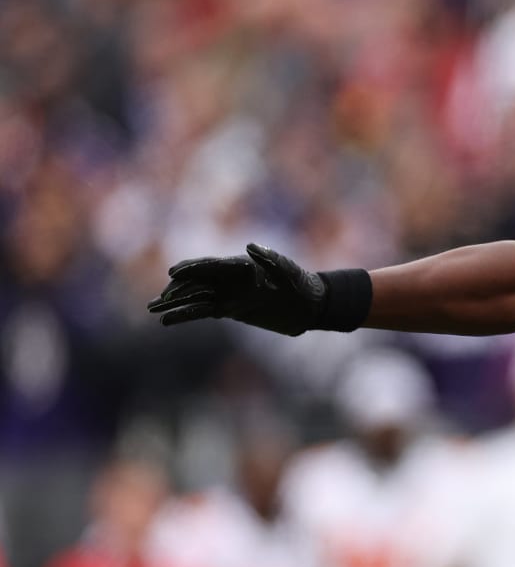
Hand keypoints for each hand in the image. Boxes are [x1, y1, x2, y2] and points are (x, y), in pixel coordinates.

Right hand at [147, 244, 327, 336]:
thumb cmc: (303, 284)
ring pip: (195, 296)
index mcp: (241, 265)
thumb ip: (271, 258)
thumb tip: (250, 246)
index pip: (211, 266)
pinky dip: (185, 314)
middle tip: (158, 299)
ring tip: (153, 308)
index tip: (173, 273)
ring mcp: (228, 292)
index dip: (192, 269)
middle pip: (197, 280)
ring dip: (174, 302)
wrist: (311, 306)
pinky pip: (202, 310)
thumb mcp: (290, 270)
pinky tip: (167, 320)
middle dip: (177, 288)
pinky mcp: (230, 308)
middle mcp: (230, 277)